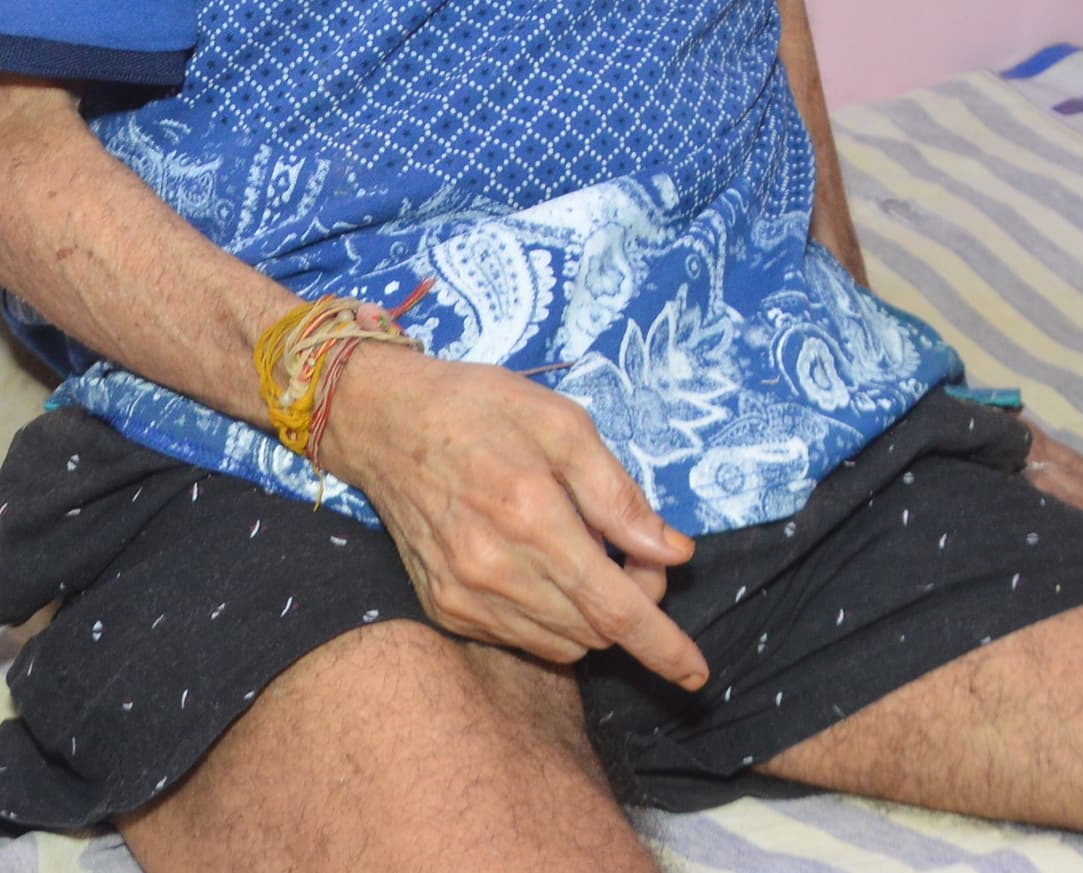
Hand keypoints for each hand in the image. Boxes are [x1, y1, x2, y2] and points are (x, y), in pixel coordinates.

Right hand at [316, 348, 710, 687]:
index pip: (614, 608)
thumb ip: (620, 496)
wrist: (386, 423)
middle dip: (635, 602)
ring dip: (595, 615)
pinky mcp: (445, 609)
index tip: (696, 672)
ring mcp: (464, 597)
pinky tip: (547, 568)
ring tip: (587, 551)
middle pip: (595, 630)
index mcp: (532, 517)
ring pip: (563, 643)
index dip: (662, 645)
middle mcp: (495, 571)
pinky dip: (555, 619)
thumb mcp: (565, 425)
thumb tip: (673, 553)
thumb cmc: (482, 410)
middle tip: (633, 548)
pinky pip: (523, 639)